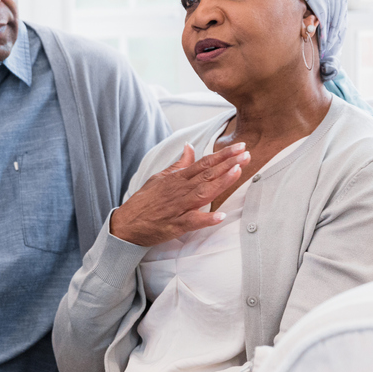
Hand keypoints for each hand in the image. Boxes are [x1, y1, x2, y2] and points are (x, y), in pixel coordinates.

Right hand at [109, 142, 250, 246]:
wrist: (127, 224)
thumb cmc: (145, 201)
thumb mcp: (160, 177)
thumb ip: (178, 164)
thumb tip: (189, 147)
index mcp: (177, 178)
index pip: (204, 163)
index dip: (223, 155)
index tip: (240, 147)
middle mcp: (180, 190)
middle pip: (207, 174)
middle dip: (228, 164)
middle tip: (245, 154)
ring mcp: (178, 207)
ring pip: (203, 193)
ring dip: (221, 182)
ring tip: (237, 172)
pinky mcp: (175, 225)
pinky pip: (192, 221)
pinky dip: (206, 219)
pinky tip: (220, 216)